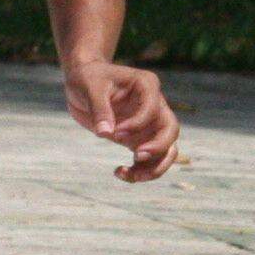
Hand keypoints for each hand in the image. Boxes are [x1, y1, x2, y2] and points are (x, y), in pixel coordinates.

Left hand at [65, 58, 180, 181]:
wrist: (83, 82)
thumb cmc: (88, 78)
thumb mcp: (90, 88)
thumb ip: (100, 109)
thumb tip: (105, 133)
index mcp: (147, 85)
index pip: (153, 108)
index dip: (138, 124)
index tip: (116, 133)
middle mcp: (154, 105)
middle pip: (171, 130)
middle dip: (158, 147)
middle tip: (138, 157)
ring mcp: (149, 124)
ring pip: (166, 150)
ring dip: (154, 167)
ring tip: (132, 176)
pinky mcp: (139, 138)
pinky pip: (149, 159)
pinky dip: (139, 170)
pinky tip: (119, 173)